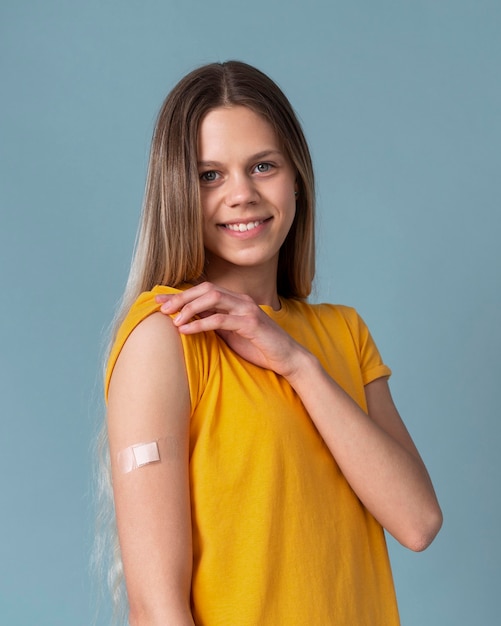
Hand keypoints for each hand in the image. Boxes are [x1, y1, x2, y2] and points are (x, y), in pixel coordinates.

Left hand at [156, 282, 307, 377]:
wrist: (287, 358)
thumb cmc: (258, 347)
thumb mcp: (230, 333)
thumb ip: (214, 322)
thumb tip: (189, 318)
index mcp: (236, 300)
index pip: (204, 290)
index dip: (181, 294)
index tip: (160, 301)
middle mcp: (241, 300)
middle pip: (205, 289)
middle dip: (181, 297)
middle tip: (162, 309)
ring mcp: (247, 309)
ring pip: (212, 298)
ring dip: (189, 308)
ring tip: (173, 320)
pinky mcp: (251, 323)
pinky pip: (220, 319)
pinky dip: (200, 324)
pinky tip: (186, 330)